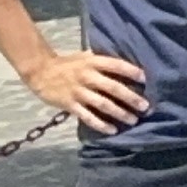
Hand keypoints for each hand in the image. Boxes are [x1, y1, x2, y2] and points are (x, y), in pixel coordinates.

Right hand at [24, 49, 149, 133]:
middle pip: (113, 88)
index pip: (116, 65)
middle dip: (131, 98)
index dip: (132, 72)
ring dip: (120, 113)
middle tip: (145, 107)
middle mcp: (87, 76)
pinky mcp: (69, 104)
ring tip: (133, 120)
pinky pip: (87, 116)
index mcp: (93, 62)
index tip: (146, 80)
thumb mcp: (86, 56)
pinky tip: (112, 130)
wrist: (40, 72)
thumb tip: (128, 66)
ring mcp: (78, 91)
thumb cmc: (68, 64)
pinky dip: (100, 124)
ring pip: (103, 104)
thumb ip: (103, 61)